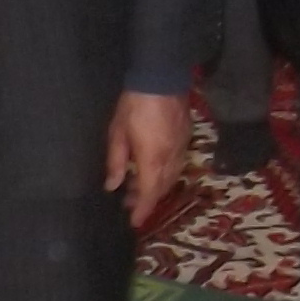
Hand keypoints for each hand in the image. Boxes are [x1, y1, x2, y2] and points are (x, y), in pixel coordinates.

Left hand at [106, 91, 192, 228]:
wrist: (162, 78)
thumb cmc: (134, 105)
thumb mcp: (118, 133)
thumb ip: (116, 162)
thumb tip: (112, 186)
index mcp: (152, 159)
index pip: (149, 192)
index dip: (142, 210)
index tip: (135, 222)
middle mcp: (171, 157)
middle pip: (163, 187)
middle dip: (148, 199)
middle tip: (130, 203)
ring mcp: (182, 147)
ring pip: (172, 176)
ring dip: (158, 187)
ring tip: (139, 187)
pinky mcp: (186, 137)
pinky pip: (178, 163)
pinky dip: (166, 173)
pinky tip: (155, 169)